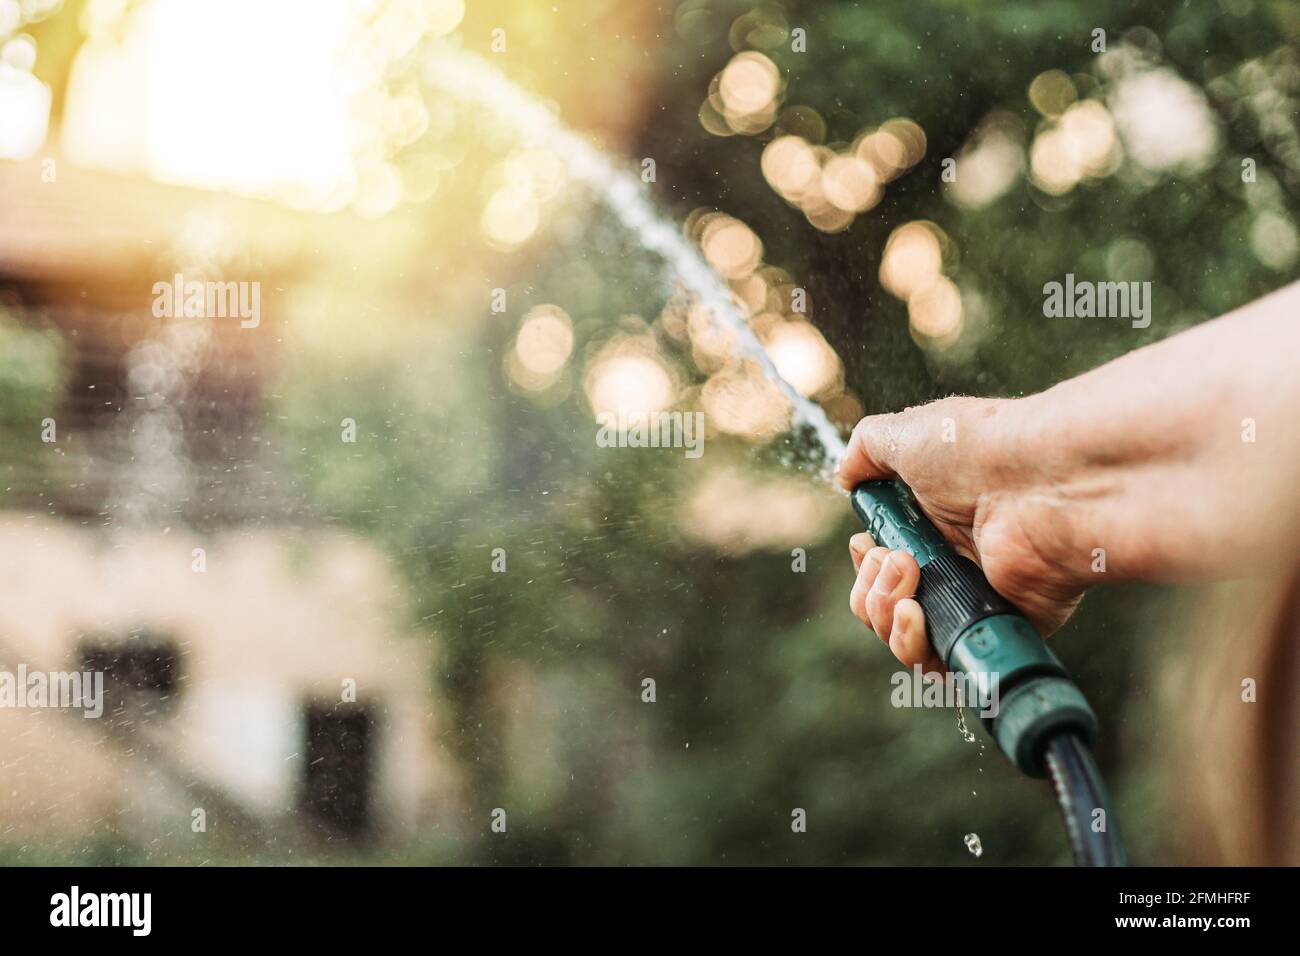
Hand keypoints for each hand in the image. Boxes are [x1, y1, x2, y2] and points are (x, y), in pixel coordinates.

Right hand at [838, 282, 1299, 668]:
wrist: (1041, 481)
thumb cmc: (978, 450)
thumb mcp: (906, 433)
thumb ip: (866, 450)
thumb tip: (844, 476)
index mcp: (933, 526)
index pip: (882, 569)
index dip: (866, 566)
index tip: (870, 545)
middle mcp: (954, 565)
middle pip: (884, 609)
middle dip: (870, 591)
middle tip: (897, 562)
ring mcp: (976, 601)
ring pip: (904, 640)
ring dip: (884, 614)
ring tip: (909, 578)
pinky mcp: (998, 630)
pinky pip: (943, 666)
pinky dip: (915, 648)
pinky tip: (916, 616)